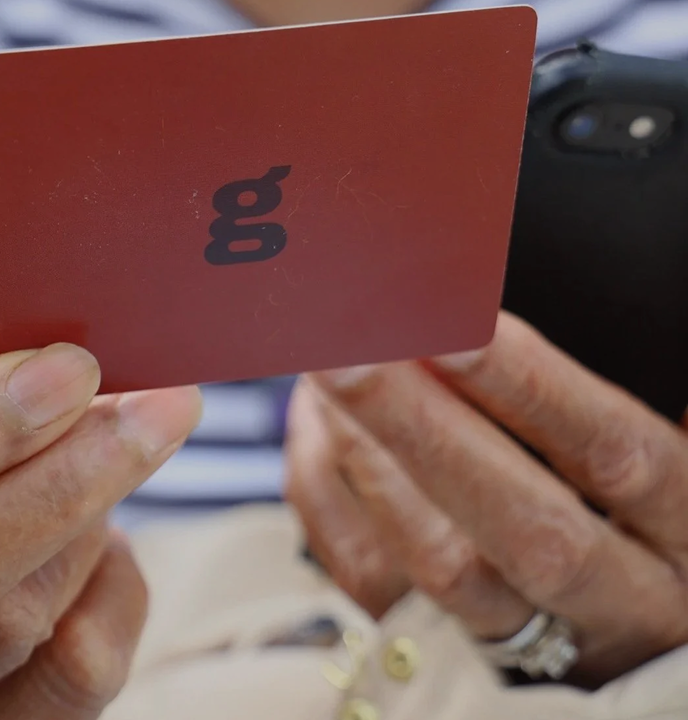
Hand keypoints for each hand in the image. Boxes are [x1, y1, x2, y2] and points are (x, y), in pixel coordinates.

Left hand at [286, 312, 687, 686]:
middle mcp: (617, 600)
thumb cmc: (631, 518)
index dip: (534, 388)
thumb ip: (592, 408)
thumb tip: (487, 317)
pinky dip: (329, 490)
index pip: (617, 455)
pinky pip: (370, 578)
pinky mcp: (446, 647)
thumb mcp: (645, 463)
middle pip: (519, 524)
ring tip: (322, 363)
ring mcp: (528, 636)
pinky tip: (314, 420)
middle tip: (350, 348)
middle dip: (424, 427)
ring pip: (436, 561)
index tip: (455, 323)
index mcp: (684, 531)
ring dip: (364, 451)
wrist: (615, 644)